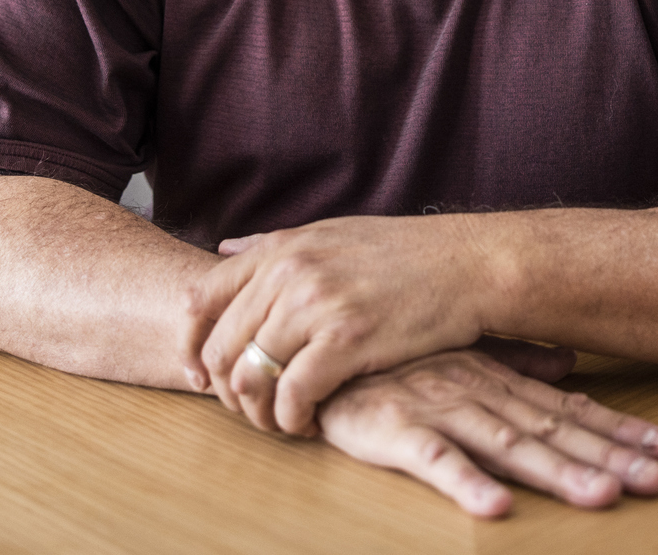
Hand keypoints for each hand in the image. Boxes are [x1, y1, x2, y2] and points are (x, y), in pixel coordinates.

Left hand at [184, 213, 495, 433]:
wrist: (465, 265)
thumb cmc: (402, 255)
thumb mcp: (329, 234)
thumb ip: (272, 245)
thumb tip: (224, 249)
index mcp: (280, 250)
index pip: (200, 301)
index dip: (192, 346)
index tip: (201, 376)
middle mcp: (288, 274)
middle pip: (220, 348)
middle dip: (228, 392)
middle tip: (253, 410)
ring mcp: (315, 306)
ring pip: (251, 377)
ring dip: (259, 413)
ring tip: (282, 421)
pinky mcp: (346, 340)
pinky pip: (293, 396)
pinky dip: (294, 420)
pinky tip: (311, 423)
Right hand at [316, 343, 657, 517]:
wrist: (315, 347)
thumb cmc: (391, 360)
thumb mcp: (460, 358)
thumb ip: (515, 363)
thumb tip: (568, 363)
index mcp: (496, 381)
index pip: (569, 410)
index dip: (619, 431)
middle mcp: (477, 393)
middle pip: (552, 433)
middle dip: (608, 459)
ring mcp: (438, 409)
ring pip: (507, 445)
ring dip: (554, 473)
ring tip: (601, 498)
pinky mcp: (395, 430)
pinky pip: (434, 460)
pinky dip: (465, 483)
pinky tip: (496, 509)